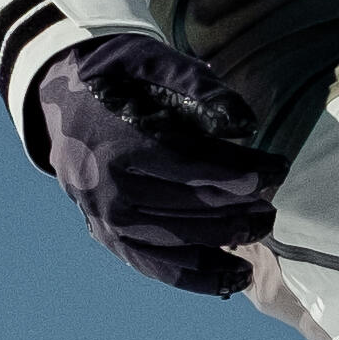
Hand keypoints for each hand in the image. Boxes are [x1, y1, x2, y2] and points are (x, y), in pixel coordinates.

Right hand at [28, 32, 277, 293]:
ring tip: (262, 231)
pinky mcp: (108, 236)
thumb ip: (198, 89)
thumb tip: (246, 126)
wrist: (60, 101)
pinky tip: (234, 278)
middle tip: (273, 204)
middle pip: (190, 207)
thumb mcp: (151, 61)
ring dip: (226, 241)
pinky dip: (198, 277)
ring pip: (178, 242)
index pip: (193, 167)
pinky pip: (156, 266)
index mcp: (118, 144)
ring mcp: (106, 219)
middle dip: (240, 207)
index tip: (278, 169)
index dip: (241, 172)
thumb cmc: (117, 78)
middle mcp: (108, 190)